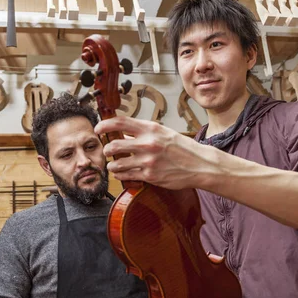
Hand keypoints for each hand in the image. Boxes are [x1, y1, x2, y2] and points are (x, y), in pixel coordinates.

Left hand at [95, 116, 217, 189]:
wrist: (200, 165)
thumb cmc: (182, 148)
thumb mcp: (164, 133)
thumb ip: (144, 132)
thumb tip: (124, 132)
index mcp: (151, 129)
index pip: (120, 122)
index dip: (104, 125)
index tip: (98, 128)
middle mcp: (148, 143)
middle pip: (113, 145)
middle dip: (106, 149)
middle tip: (107, 150)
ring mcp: (148, 161)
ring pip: (117, 163)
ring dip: (112, 164)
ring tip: (114, 164)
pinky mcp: (150, 175)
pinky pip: (126, 175)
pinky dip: (120, 173)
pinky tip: (121, 172)